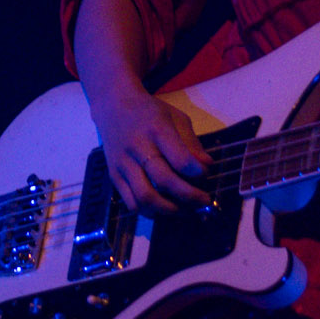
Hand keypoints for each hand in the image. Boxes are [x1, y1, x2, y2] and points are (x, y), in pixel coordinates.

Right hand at [87, 84, 212, 215]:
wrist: (113, 107)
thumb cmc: (150, 112)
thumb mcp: (175, 118)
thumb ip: (191, 143)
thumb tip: (206, 167)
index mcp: (157, 130)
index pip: (180, 159)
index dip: (197, 172)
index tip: (205, 175)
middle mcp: (138, 148)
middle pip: (164, 180)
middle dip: (189, 196)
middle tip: (203, 201)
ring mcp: (123, 164)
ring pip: (145, 197)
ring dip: (169, 209)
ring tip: (184, 210)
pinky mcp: (114, 176)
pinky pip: (130, 202)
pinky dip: (149, 212)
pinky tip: (162, 209)